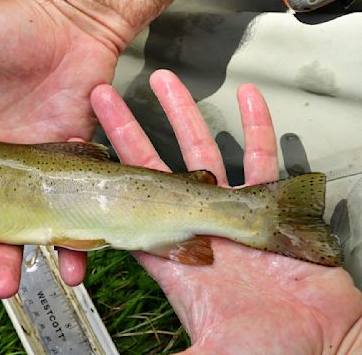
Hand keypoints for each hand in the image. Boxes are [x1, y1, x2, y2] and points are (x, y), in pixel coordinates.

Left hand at [91, 70, 361, 353]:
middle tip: (105, 96)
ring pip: (203, 152)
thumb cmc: (273, 351)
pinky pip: (263, 158)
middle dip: (128, 130)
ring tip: (166, 82)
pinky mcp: (270, 209)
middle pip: (153, 168)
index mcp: (173, 257)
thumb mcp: (209, 351)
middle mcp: (195, 228)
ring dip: (184, 116)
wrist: (328, 346)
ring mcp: (231, 214)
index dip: (102, 179)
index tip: (82, 149)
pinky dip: (256, 127)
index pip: (124, 208)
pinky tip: (247, 101)